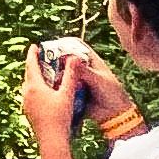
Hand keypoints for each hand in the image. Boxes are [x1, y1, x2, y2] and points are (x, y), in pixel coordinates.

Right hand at [22, 37, 136, 139]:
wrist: (114, 115)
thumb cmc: (112, 94)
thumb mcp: (99, 81)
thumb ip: (85, 71)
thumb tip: (70, 58)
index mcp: (92, 62)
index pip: (78, 46)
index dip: (67, 42)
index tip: (54, 44)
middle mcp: (83, 69)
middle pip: (67, 59)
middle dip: (56, 59)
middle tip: (44, 60)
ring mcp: (78, 81)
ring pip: (63, 73)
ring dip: (54, 73)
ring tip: (44, 74)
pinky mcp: (74, 92)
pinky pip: (63, 87)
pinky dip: (56, 87)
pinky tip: (49, 88)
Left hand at [23, 40, 82, 145]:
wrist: (51, 141)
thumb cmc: (59, 118)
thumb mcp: (67, 94)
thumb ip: (70, 75)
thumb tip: (74, 58)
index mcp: (34, 86)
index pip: (31, 65)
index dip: (33, 54)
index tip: (35, 45)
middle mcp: (26, 93)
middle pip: (28, 74)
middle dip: (34, 64)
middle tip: (41, 57)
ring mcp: (26, 103)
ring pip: (28, 85)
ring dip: (34, 77)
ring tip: (43, 73)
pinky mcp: (28, 112)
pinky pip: (30, 94)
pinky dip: (35, 88)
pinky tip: (44, 92)